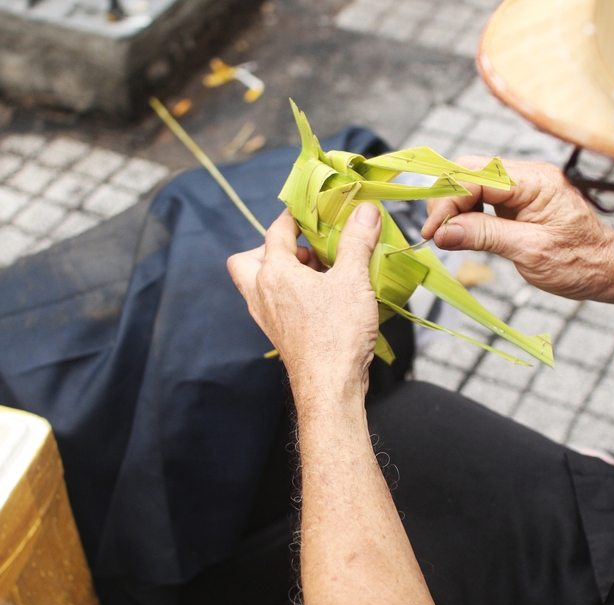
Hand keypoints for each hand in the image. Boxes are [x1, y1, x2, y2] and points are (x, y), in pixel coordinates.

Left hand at [227, 203, 382, 394]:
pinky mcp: (278, 334)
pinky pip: (273, 304)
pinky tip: (320, 298)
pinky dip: (290, 294)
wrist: (330, 386)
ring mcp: (267, 317)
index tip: (312, 210)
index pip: (276, 231)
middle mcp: (262, 293)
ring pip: (259, 284)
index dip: (294, 216)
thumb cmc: (337, 333)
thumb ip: (357, 241)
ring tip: (319, 272)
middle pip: (249, 259)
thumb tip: (364, 211)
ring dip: (283, 272)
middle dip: (273, 249)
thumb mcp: (353, 280)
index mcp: (274, 273)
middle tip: (304, 250)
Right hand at [423, 157, 613, 304]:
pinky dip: (467, 212)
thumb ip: (485, 237)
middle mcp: (530, 175)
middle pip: (470, 171)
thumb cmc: (581, 263)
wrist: (611, 270)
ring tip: (446, 235)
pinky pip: (484, 196)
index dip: (447, 202)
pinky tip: (462, 232)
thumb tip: (443, 233)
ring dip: (454, 206)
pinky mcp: (521, 199)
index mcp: (536, 182)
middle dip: (446, 199)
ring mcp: (525, 185)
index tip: (432, 232)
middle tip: (435, 233)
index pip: (476, 177)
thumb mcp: (530, 253)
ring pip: (473, 182)